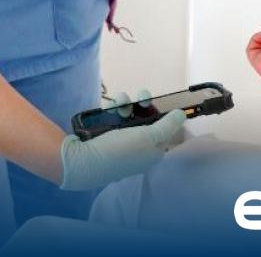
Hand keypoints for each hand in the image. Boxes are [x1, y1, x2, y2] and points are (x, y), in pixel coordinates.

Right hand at [58, 90, 185, 190]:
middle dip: (145, 105)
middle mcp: (138, 148)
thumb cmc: (117, 152)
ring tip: (121, 101)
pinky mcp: (105, 136)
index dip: (166, 116)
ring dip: (127, 104)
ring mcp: (120, 142)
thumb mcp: (148, 137)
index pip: (166, 132)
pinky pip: (114, 117)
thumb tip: (182, 115)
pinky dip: (113, 109)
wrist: (78, 162)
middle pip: (147, 120)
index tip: (165, 102)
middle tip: (142, 98)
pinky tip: (110, 106)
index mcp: (152, 153)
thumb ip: (167, 125)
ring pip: (130, 115)